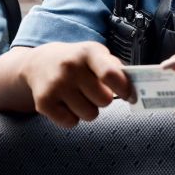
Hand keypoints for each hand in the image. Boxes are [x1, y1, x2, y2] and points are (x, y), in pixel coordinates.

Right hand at [18, 42, 133, 127]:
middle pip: (104, 100)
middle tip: (94, 91)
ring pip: (90, 115)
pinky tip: (67, 103)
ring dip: (89, 109)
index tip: (129, 95)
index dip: (124, 88)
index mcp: (88, 52)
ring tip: (80, 96)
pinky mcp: (43, 103)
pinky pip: (71, 123)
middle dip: (104, 99)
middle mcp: (70, 67)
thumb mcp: (97, 54)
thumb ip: (117, 69)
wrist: (39, 63)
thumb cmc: (78, 61)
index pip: (110, 74)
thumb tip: (135, 90)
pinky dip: (73, 118)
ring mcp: (55, 85)